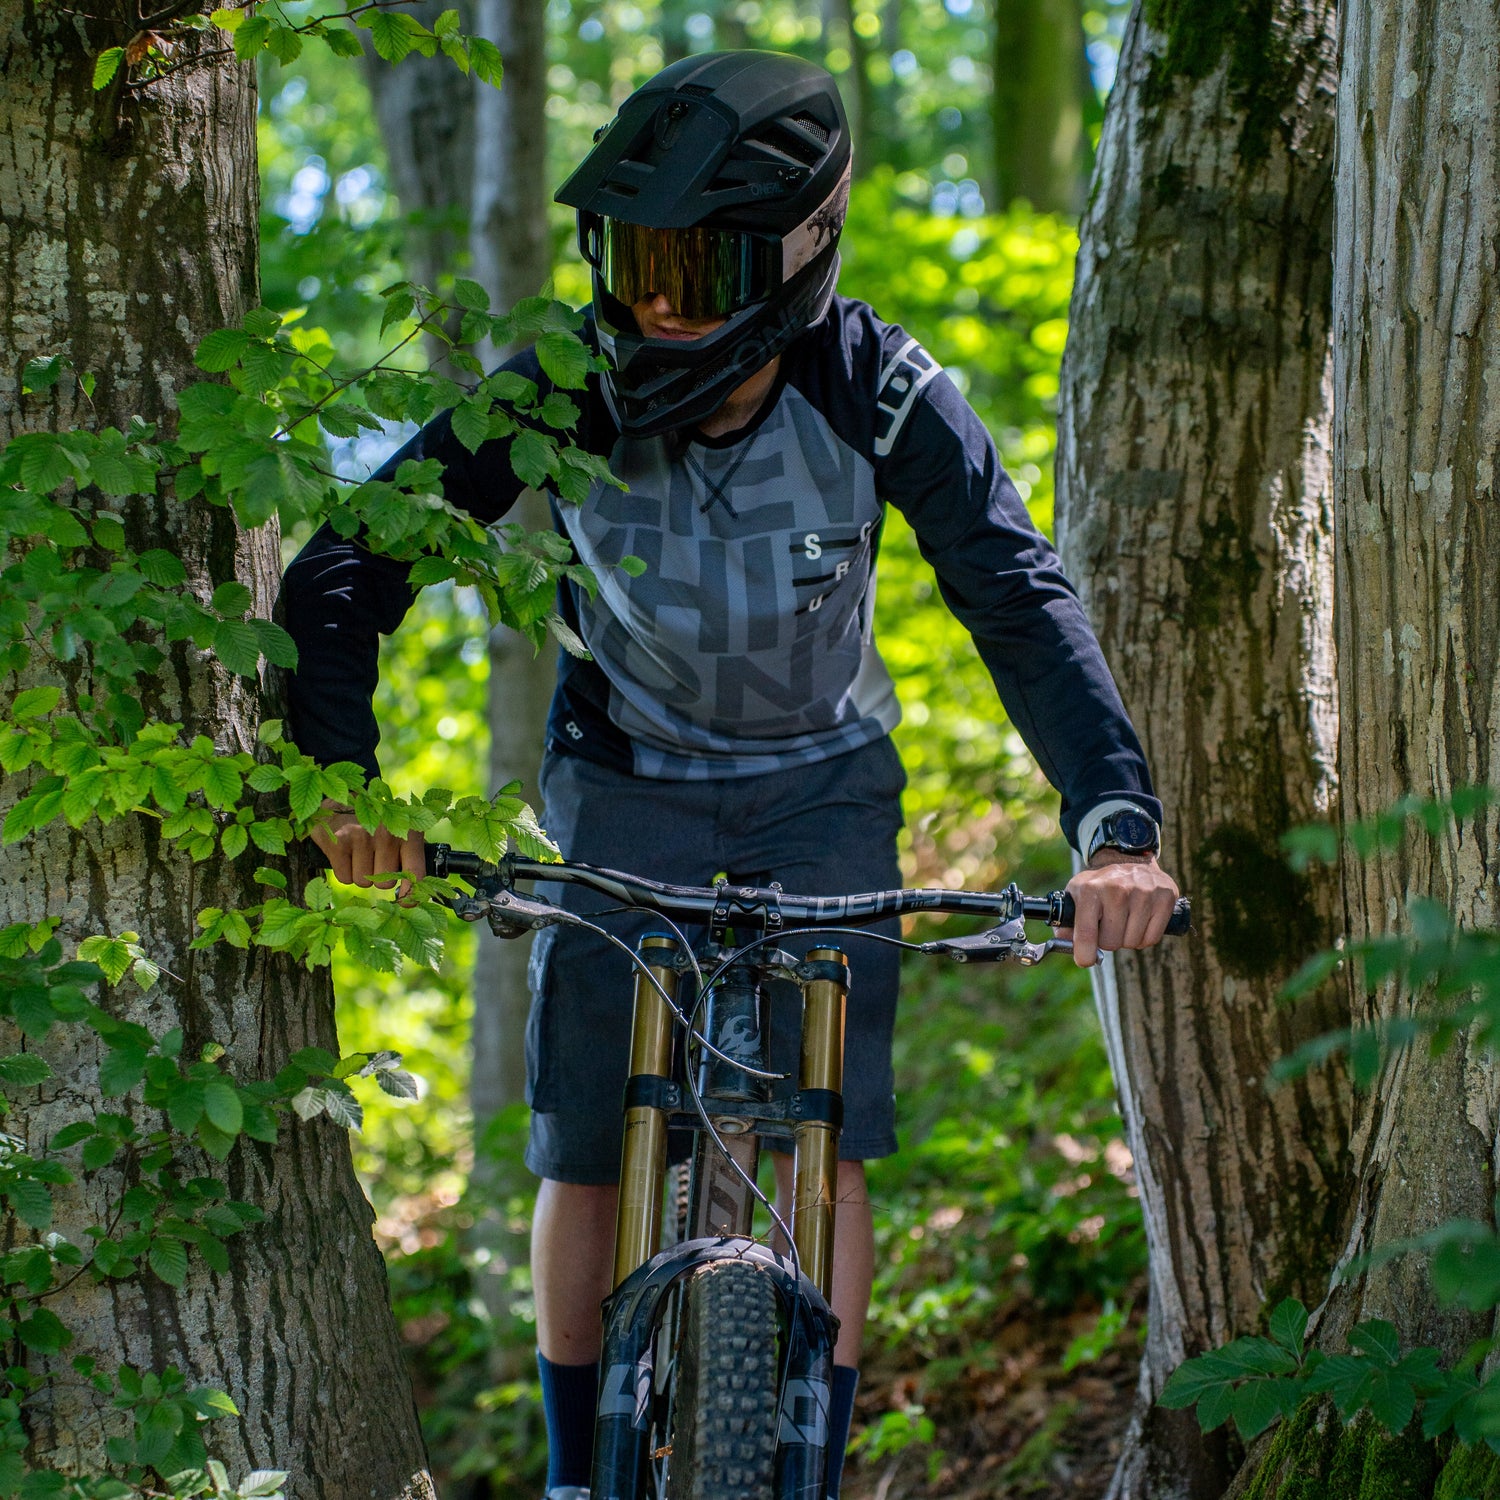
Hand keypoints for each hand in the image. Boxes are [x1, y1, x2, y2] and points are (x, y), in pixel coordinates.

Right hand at [308, 798, 425, 897]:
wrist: (342, 796)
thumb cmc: (377, 820)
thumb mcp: (402, 830)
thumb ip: (410, 856)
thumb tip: (417, 891)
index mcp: (408, 833)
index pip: (415, 873)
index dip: (411, 894)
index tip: (407, 902)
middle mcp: (387, 835)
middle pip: (385, 884)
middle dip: (378, 877)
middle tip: (373, 858)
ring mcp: (362, 838)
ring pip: (363, 882)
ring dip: (360, 873)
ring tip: (358, 852)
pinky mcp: (338, 843)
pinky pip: (344, 878)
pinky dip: (344, 871)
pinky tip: (345, 853)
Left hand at [1060, 848, 1179, 967]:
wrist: (1129, 860)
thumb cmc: (1099, 885)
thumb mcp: (1076, 894)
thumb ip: (1066, 922)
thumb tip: (1065, 945)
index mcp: (1091, 889)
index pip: (1086, 932)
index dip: (1084, 952)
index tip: (1085, 960)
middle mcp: (1117, 889)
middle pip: (1111, 942)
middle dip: (1108, 940)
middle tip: (1108, 926)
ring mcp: (1143, 892)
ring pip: (1132, 942)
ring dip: (1127, 939)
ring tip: (1124, 920)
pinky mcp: (1165, 897)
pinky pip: (1152, 938)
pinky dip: (1144, 938)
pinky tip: (1139, 922)